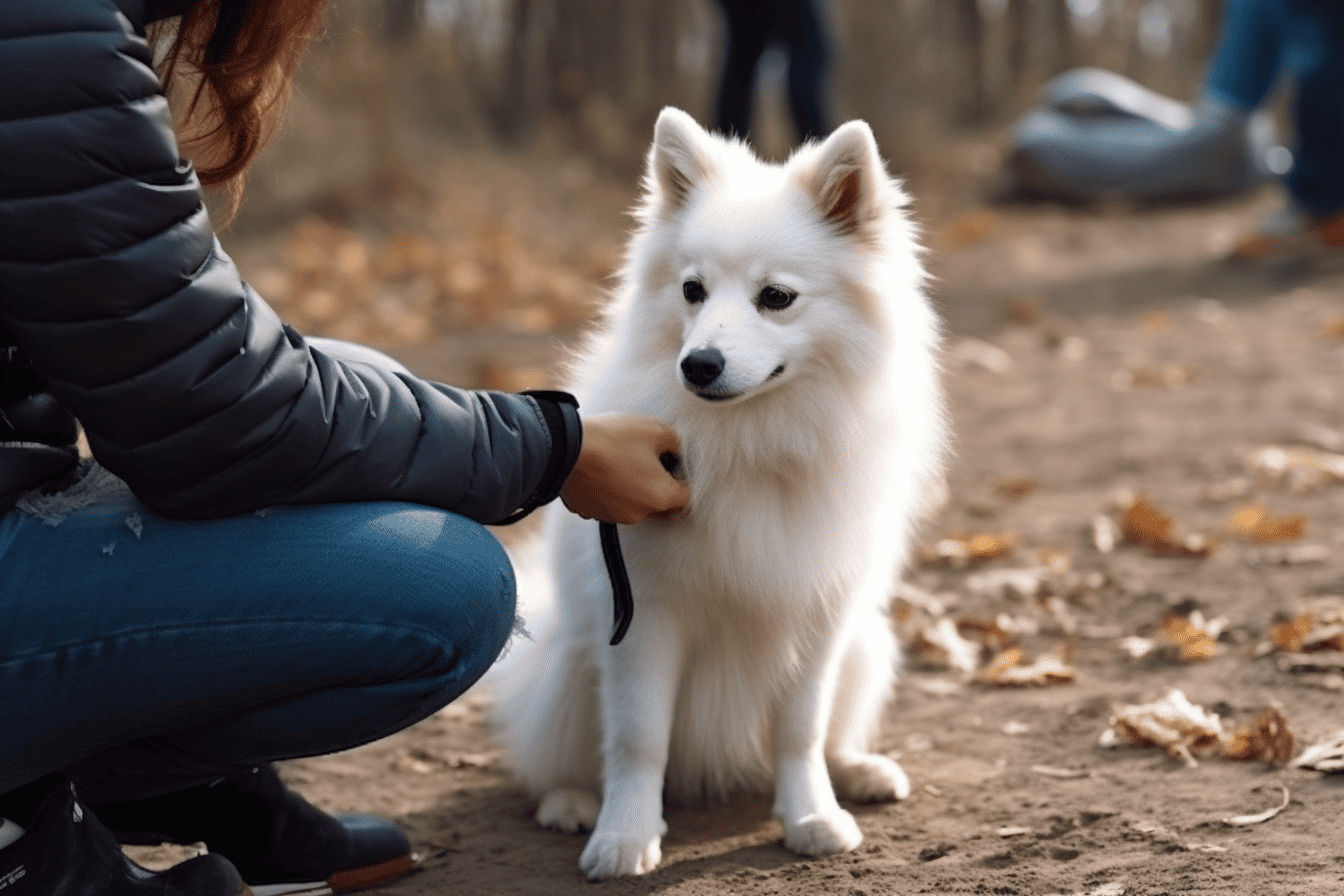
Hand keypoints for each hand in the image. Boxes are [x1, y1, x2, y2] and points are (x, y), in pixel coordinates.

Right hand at [560, 414, 688, 524]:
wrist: (565, 447)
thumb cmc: (611, 439)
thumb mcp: (656, 429)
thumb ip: (675, 443)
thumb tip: (675, 450)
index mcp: (659, 497)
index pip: (686, 498)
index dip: (683, 480)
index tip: (674, 466)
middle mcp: (637, 514)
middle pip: (659, 506)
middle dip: (659, 488)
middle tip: (650, 464)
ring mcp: (611, 515)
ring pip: (632, 506)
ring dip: (632, 490)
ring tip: (621, 463)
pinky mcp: (589, 511)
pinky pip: (606, 504)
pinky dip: (608, 492)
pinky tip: (603, 472)